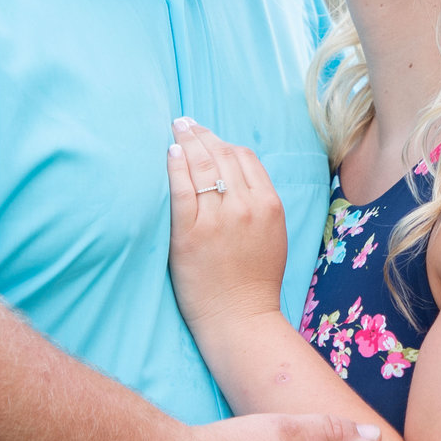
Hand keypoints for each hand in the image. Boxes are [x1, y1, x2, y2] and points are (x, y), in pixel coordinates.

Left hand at [166, 119, 288, 336]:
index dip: (224, 141)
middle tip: (185, 123)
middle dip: (202, 135)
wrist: (240, 318)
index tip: (208, 135)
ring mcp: (217, 220)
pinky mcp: (189, 233)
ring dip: (187, 142)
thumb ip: (259, 203)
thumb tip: (237, 176)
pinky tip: (168, 153)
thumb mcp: (272, 234)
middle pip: (222, 155)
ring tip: (176, 129)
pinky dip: (174, 167)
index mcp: (269, 205)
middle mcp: (245, 207)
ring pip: (202, 167)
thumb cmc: (255, 281)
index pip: (245, 157)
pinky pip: (181, 190)